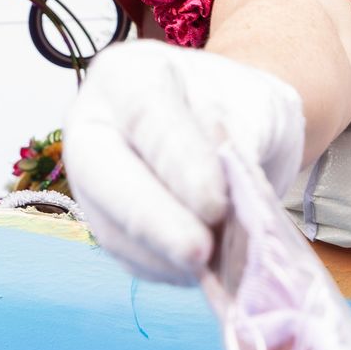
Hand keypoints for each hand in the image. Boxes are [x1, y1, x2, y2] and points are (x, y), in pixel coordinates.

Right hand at [62, 40, 305, 285]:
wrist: (238, 126)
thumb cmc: (243, 106)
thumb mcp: (258, 106)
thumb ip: (238, 142)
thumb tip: (219, 199)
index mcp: (127, 75)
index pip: (146, 117)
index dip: (178, 164)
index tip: (215, 204)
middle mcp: (93, 124)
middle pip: (104, 174)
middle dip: (153, 221)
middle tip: (199, 253)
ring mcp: (92, 180)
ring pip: (113, 226)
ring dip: (166, 256)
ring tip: (220, 266)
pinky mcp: (107, 224)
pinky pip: (129, 257)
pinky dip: (170, 271)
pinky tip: (207, 273)